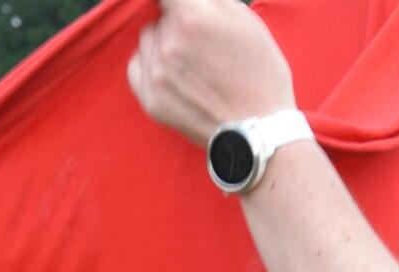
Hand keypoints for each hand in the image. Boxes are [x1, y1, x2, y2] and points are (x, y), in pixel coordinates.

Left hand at [128, 0, 294, 147]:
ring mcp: (157, 74)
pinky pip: (137, 65)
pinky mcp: (151, 99)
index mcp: (192, 17)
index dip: (179, 4)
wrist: (260, 132)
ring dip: (165, 43)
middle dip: (179, 23)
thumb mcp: (246, 21)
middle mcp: (169, 43)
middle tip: (205, 44)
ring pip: (148, 38)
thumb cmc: (260, 74)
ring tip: (194, 63)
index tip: (183, 9)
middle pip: (161, 15)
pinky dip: (152, 65)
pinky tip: (177, 76)